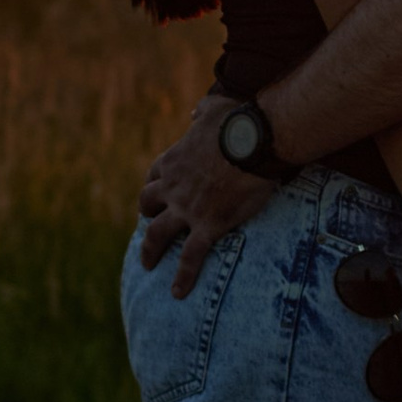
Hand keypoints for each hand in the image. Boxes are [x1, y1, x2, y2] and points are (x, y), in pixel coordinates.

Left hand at [137, 101, 264, 294]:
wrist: (255, 140)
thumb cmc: (239, 121)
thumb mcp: (214, 108)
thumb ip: (201, 112)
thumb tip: (195, 111)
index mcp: (174, 159)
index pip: (154, 175)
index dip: (154, 185)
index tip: (157, 192)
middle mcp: (173, 186)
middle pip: (147, 204)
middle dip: (146, 215)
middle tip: (149, 226)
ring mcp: (188, 208)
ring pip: (157, 233)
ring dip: (149, 249)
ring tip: (147, 264)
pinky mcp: (207, 225)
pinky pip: (190, 256)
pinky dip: (182, 276)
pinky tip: (177, 293)